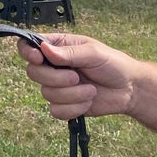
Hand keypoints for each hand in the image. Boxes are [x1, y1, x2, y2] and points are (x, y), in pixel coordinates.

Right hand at [18, 33, 137, 120]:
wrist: (129, 90)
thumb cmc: (113, 64)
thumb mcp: (93, 53)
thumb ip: (69, 53)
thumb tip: (44, 49)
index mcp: (56, 47)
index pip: (28, 45)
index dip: (27, 52)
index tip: (38, 58)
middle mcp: (52, 66)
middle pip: (33, 72)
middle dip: (55, 78)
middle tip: (76, 77)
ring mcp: (57, 86)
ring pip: (46, 93)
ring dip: (71, 94)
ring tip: (91, 90)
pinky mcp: (64, 105)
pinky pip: (55, 110)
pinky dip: (73, 108)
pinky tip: (87, 102)